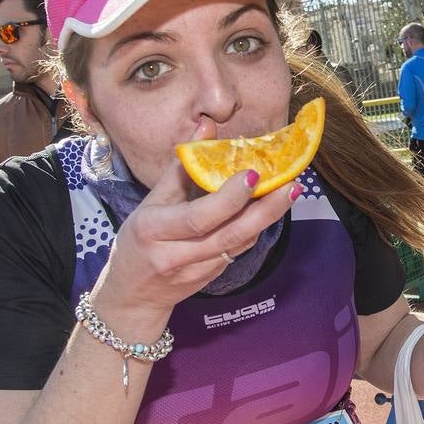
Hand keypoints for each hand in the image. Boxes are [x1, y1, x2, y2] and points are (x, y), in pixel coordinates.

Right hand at [93, 121, 299, 322]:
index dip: (228, 198)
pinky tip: (270, 209)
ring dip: (267, 217)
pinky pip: (239, 250)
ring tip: (289, 192)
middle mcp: (177, 254)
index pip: (198, 217)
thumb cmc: (137, 242)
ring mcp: (198, 270)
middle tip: (290, 184)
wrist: (133, 297)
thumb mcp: (149, 203)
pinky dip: (255, 228)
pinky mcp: (213, 277)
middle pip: (229, 233)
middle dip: (264, 209)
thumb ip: (180, 167)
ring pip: (239, 243)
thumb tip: (206, 125)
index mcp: (154, 230)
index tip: (253, 174)